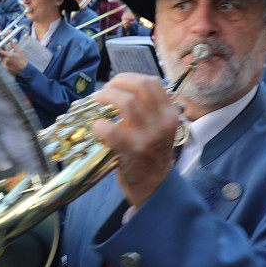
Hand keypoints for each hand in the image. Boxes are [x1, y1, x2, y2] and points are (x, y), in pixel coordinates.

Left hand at [0, 42, 27, 74]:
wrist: (24, 69)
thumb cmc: (22, 60)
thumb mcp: (19, 51)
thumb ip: (13, 45)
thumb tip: (10, 40)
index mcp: (9, 55)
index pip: (0, 51)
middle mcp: (6, 60)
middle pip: (0, 54)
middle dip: (1, 51)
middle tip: (4, 49)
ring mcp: (5, 64)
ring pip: (1, 58)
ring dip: (3, 56)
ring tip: (9, 56)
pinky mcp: (5, 67)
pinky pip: (3, 62)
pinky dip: (5, 60)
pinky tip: (10, 60)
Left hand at [89, 74, 178, 207]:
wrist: (155, 187)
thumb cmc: (151, 155)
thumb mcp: (157, 128)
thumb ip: (145, 110)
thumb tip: (115, 90)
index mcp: (169, 113)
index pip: (152, 82)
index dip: (129, 79)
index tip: (115, 85)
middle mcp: (163, 121)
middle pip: (140, 86)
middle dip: (116, 83)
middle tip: (103, 92)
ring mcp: (149, 135)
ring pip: (126, 102)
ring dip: (106, 97)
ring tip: (96, 103)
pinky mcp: (132, 149)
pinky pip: (111, 129)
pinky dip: (99, 125)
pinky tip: (96, 127)